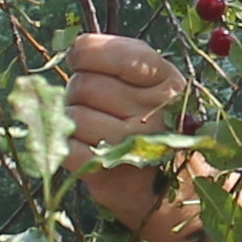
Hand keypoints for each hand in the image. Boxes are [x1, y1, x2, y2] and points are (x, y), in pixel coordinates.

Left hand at [62, 31, 189, 235]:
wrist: (175, 192)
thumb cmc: (156, 129)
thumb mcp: (154, 87)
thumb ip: (121, 60)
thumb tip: (76, 48)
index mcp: (166, 81)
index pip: (116, 53)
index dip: (87, 53)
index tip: (82, 61)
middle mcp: (154, 109)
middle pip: (84, 84)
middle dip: (78, 93)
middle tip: (95, 107)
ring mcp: (133, 143)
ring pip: (72, 115)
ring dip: (72, 122)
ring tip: (94, 131)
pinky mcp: (109, 172)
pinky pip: (66, 146)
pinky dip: (67, 147)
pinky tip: (87, 149)